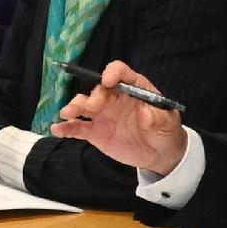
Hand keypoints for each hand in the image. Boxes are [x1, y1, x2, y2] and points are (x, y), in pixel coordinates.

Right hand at [52, 58, 186, 171]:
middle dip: (93, 96)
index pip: (120, 73)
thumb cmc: (166, 131)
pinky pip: (78, 127)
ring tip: (67, 114)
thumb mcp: (168, 123)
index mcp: (133, 88)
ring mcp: (103, 114)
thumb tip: (146, 113)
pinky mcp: (95, 132)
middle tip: (91, 107)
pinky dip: (67, 127)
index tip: (107, 81)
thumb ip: (159, 117)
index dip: (112, 73)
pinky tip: (57, 129)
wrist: (160, 154)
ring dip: (74, 107)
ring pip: (84, 106)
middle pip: (99, 90)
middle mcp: (115, 98)